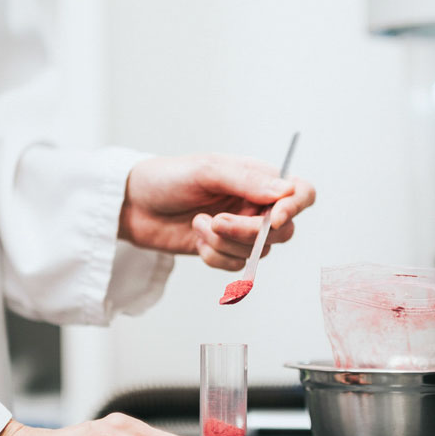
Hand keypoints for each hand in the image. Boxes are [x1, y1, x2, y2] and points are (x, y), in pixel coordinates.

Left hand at [119, 154, 315, 269]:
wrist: (133, 205)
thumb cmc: (168, 178)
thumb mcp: (206, 170)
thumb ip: (247, 180)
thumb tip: (284, 192)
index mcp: (259, 178)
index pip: (301, 193)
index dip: (296, 208)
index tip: (272, 219)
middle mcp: (255, 205)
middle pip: (282, 231)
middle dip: (247, 232)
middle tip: (216, 221)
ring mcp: (240, 230)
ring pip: (257, 252)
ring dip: (225, 242)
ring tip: (198, 223)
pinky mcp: (223, 250)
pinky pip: (235, 265)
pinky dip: (214, 255)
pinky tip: (196, 238)